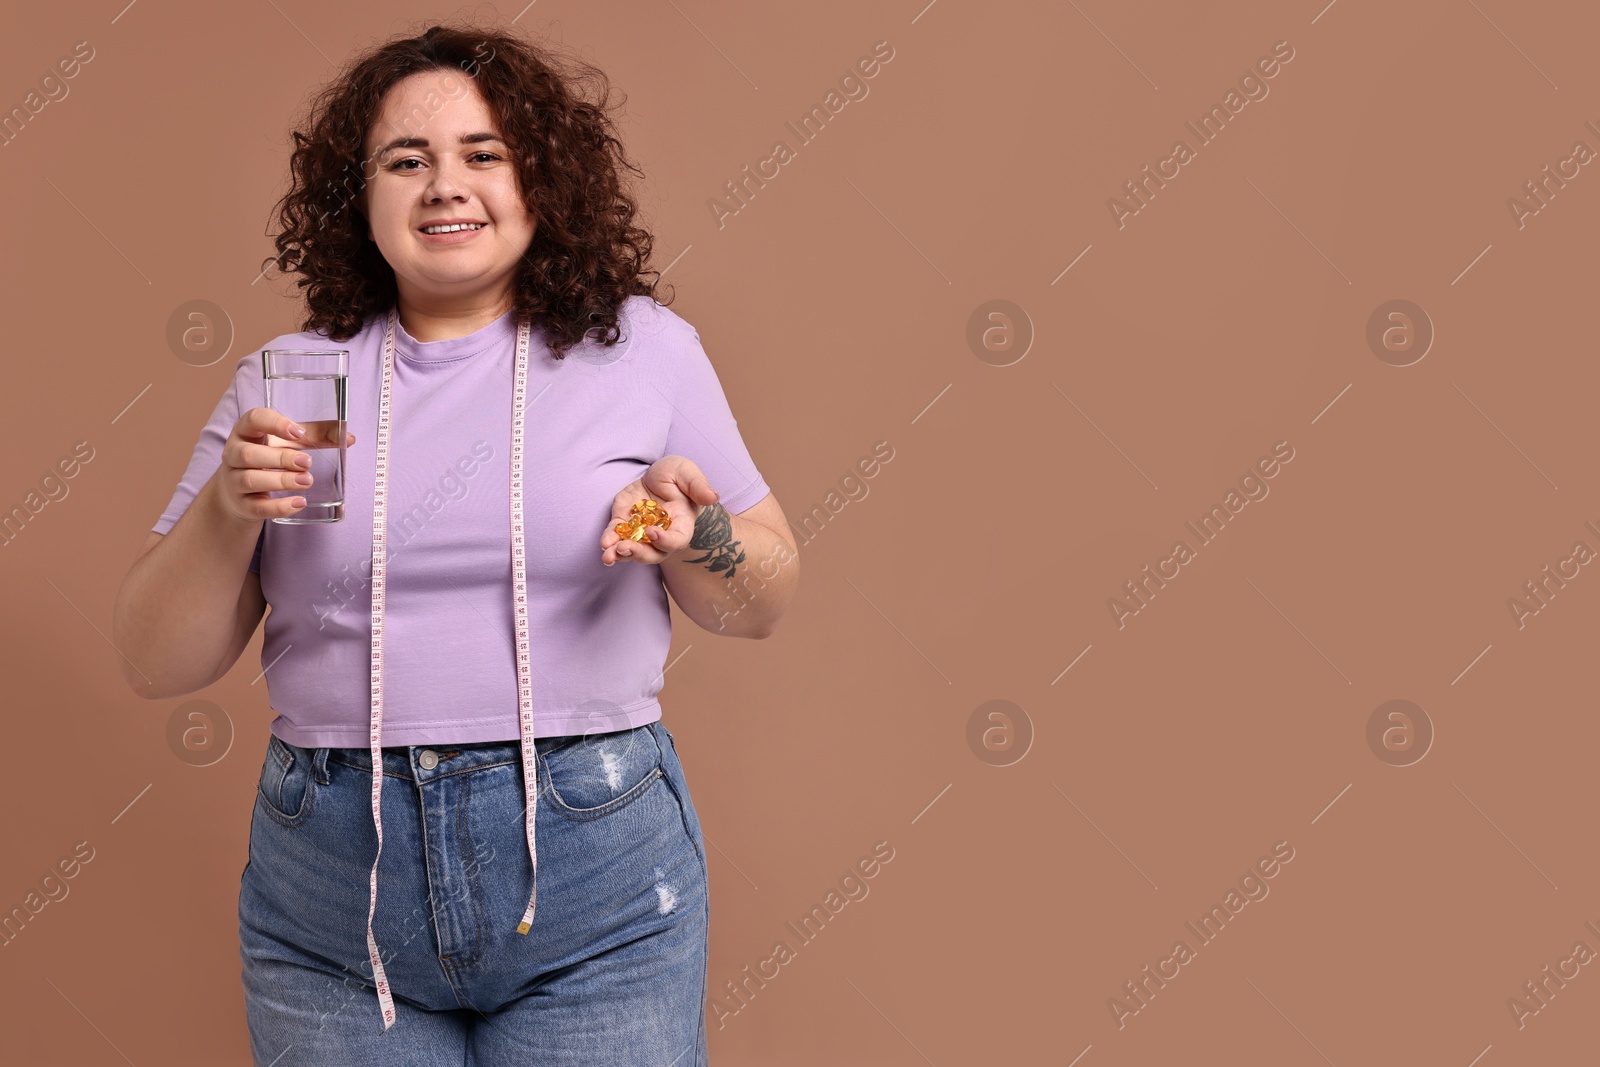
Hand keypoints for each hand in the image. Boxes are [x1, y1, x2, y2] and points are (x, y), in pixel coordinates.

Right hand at [215, 406, 355, 522]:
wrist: (239, 493)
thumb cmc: (268, 457)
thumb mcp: (288, 442)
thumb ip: (316, 435)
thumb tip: (348, 437)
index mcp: (246, 431)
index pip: (253, 419)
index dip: (275, 424)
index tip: (298, 432)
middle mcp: (234, 453)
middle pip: (249, 454)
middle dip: (281, 458)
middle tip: (307, 462)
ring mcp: (234, 480)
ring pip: (250, 479)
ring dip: (281, 481)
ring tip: (306, 481)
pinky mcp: (241, 504)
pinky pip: (257, 507)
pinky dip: (279, 506)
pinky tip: (299, 503)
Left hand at [600, 456, 717, 566]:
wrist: (659, 473)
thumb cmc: (678, 475)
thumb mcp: (688, 473)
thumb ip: (698, 486)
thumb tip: (713, 497)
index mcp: (681, 524)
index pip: (677, 541)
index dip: (665, 541)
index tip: (653, 532)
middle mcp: (662, 534)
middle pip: (653, 553)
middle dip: (638, 553)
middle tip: (625, 549)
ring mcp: (641, 531)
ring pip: (632, 550)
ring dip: (620, 555)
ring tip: (608, 556)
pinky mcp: (624, 522)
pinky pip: (616, 536)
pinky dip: (609, 541)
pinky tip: (604, 543)